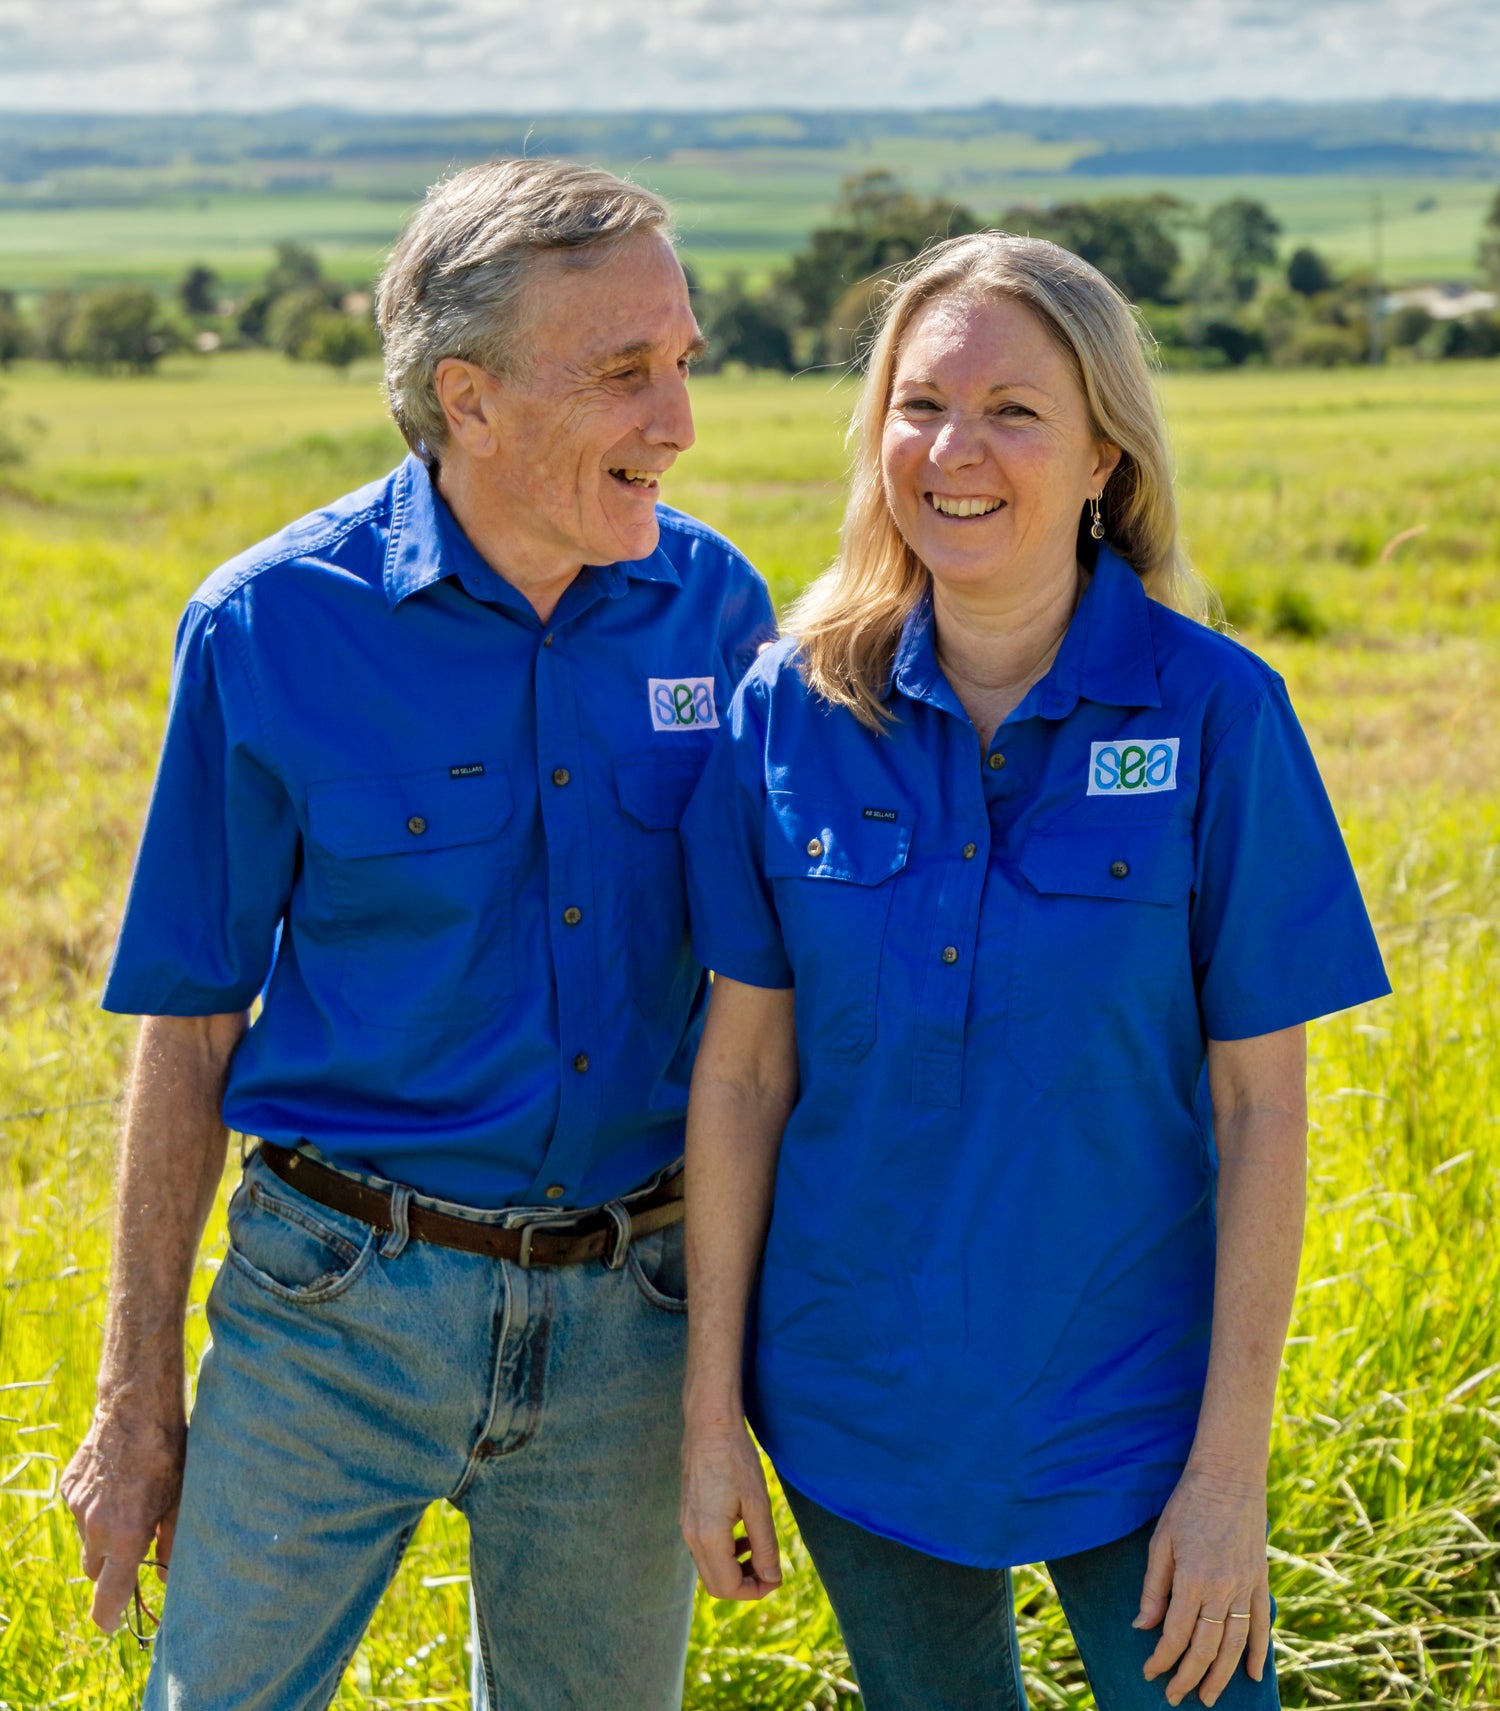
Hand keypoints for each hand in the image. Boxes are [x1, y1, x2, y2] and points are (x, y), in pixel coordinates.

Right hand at [61, 1402, 185, 1632]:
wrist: (137, 1407)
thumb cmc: (170, 1453)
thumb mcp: (183, 1500)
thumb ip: (173, 1544)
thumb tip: (164, 1578)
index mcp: (125, 1537)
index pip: (107, 1598)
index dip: (109, 1616)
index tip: (112, 1622)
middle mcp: (95, 1528)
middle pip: (94, 1570)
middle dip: (111, 1567)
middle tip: (135, 1545)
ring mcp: (77, 1507)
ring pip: (87, 1539)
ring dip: (104, 1534)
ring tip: (132, 1500)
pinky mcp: (68, 1487)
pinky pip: (80, 1511)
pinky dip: (95, 1507)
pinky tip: (118, 1480)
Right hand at [680, 1419, 781, 1600]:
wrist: (709, 1425)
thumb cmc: (736, 1459)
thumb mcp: (758, 1503)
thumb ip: (765, 1546)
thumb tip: (772, 1579)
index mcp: (708, 1536)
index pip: (728, 1587)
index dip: (755, 1591)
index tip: (777, 1578)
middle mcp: (691, 1536)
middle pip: (716, 1584)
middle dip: (745, 1584)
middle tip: (770, 1568)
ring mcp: (686, 1525)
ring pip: (709, 1568)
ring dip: (735, 1569)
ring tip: (759, 1549)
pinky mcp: (687, 1514)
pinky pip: (704, 1549)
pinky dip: (725, 1553)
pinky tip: (743, 1533)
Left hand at [1134, 1463, 1271, 1706]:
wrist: (1229, 1477)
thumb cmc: (1187, 1504)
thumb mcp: (1161, 1541)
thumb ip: (1154, 1587)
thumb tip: (1142, 1626)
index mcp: (1193, 1580)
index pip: (1175, 1634)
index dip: (1162, 1659)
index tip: (1150, 1672)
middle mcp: (1222, 1590)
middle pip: (1205, 1647)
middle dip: (1188, 1676)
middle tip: (1175, 1697)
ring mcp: (1245, 1587)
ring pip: (1234, 1645)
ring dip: (1221, 1675)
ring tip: (1208, 1697)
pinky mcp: (1260, 1581)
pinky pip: (1261, 1625)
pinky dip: (1258, 1653)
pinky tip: (1253, 1675)